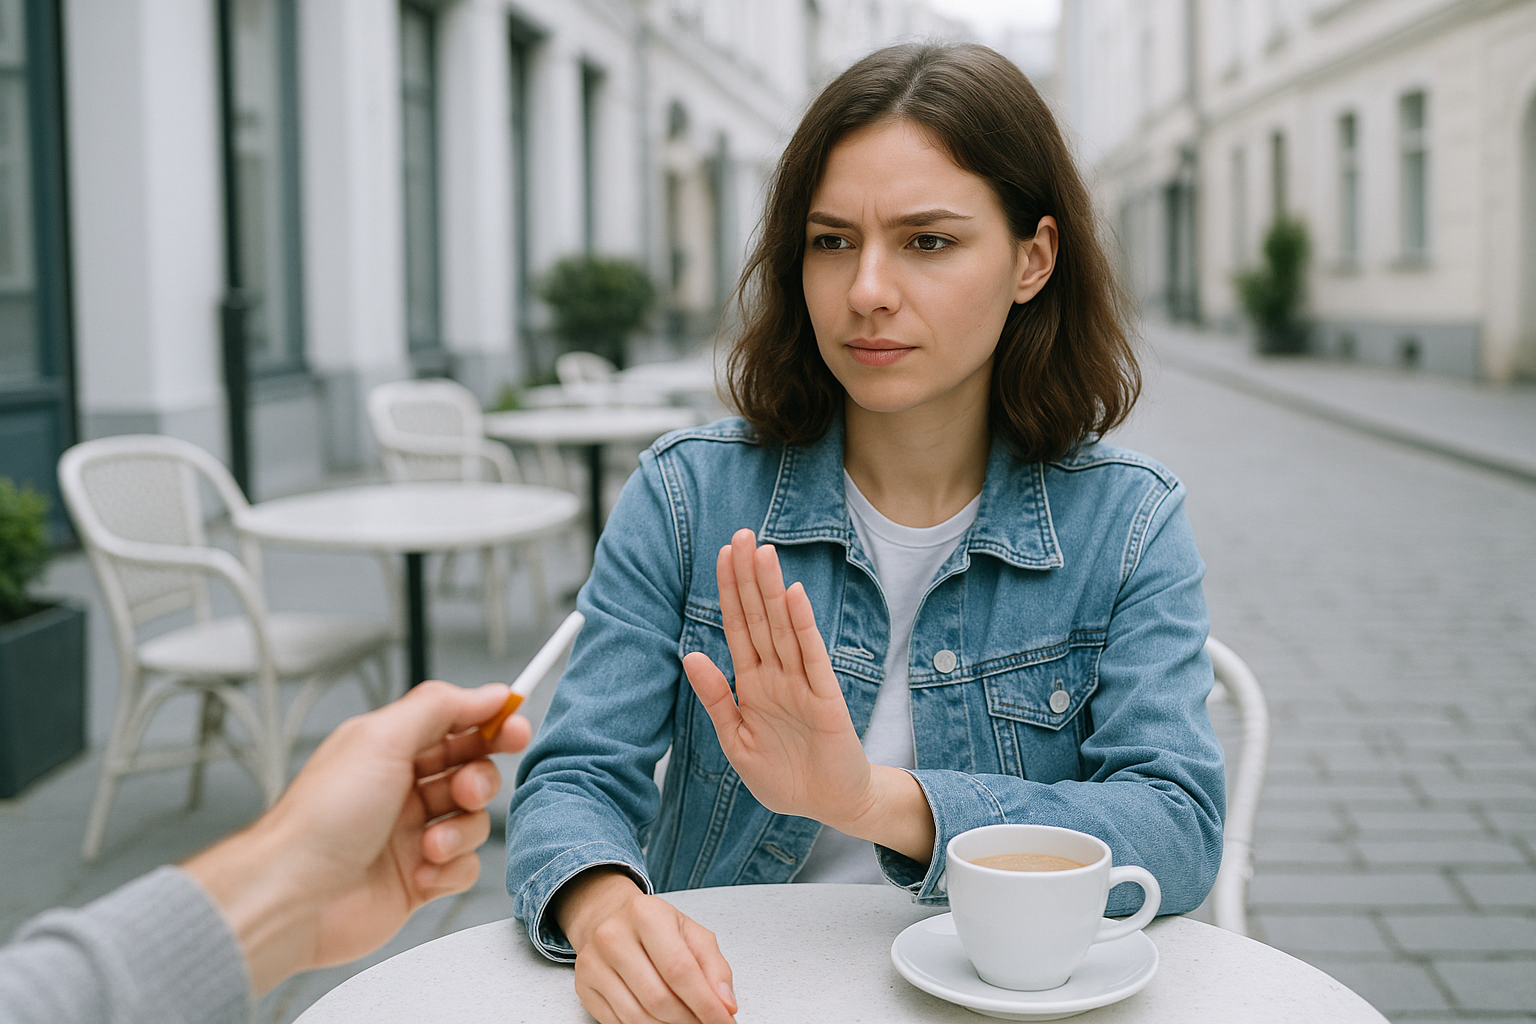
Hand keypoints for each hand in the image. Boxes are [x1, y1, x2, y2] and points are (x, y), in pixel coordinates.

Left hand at [184, 680, 532, 992]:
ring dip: (461, 830)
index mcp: (388, 749)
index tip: (516, 725)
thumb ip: (439, 707)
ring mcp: (410, 835)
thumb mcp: (382, 739)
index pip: (453, 724)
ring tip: (430, 843)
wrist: (294, 896)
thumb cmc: (322, 819)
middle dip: (477, 779)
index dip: (489, 723)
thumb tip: (486, 693)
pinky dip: (452, 869)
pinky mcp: (419, 879)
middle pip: (471, 771)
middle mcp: (400, 790)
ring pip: (473, 820)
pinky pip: (465, 866)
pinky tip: (422, 872)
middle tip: (465, 789)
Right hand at [554, 868, 736, 1023]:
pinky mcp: (583, 986)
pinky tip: (661, 1020)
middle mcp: (613, 936)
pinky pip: (618, 1023)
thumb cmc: (654, 925)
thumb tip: (725, 1004)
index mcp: (646, 914)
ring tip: (686, 1020)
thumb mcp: (691, 933)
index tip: (725, 1021)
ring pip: (638, 1017)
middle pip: (659, 998)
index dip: (706, 1004)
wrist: (607, 916)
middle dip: (689, 1020)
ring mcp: (593, 963)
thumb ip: (714, 967)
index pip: (680, 971)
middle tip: (706, 1023)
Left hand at [682, 529, 935, 861]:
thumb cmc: (783, 776)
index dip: (730, 592)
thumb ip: (715, 699)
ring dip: (773, 591)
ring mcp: (802, 684)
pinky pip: (812, 657)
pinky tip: (794, 597)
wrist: (828, 805)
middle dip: (749, 577)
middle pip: (760, 617)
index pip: (738, 628)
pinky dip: (803, 627)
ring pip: (783, 628)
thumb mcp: (735, 742)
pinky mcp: (826, 699)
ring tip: (763, 553)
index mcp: (752, 685)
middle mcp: (777, 676)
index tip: (723, 555)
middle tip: (742, 534)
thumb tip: (690, 655)